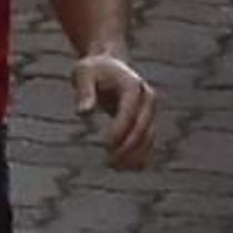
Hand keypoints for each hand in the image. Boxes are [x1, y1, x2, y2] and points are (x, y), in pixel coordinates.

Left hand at [72, 54, 156, 169]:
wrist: (107, 65)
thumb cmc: (93, 70)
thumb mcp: (83, 75)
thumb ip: (84, 93)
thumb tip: (83, 112)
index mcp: (133, 85)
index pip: (130, 112)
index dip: (120, 130)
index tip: (105, 146)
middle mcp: (146, 97)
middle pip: (143, 127)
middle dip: (127, 147)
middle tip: (108, 162)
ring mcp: (149, 110)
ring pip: (148, 137)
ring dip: (134, 155)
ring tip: (114, 167)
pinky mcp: (147, 120)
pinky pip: (148, 141)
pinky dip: (140, 156)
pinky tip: (125, 168)